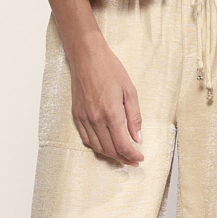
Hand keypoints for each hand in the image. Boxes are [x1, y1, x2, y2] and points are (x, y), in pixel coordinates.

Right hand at [66, 31, 143, 164]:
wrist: (87, 57)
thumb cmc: (110, 69)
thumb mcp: (130, 91)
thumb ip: (134, 117)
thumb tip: (138, 137)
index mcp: (111, 113)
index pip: (123, 145)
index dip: (132, 156)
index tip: (140, 158)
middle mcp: (96, 119)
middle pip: (110, 149)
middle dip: (123, 158)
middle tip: (133, 159)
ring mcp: (84, 118)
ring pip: (97, 147)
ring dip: (110, 154)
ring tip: (121, 155)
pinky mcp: (76, 115)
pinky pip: (86, 138)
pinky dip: (96, 146)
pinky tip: (104, 145)